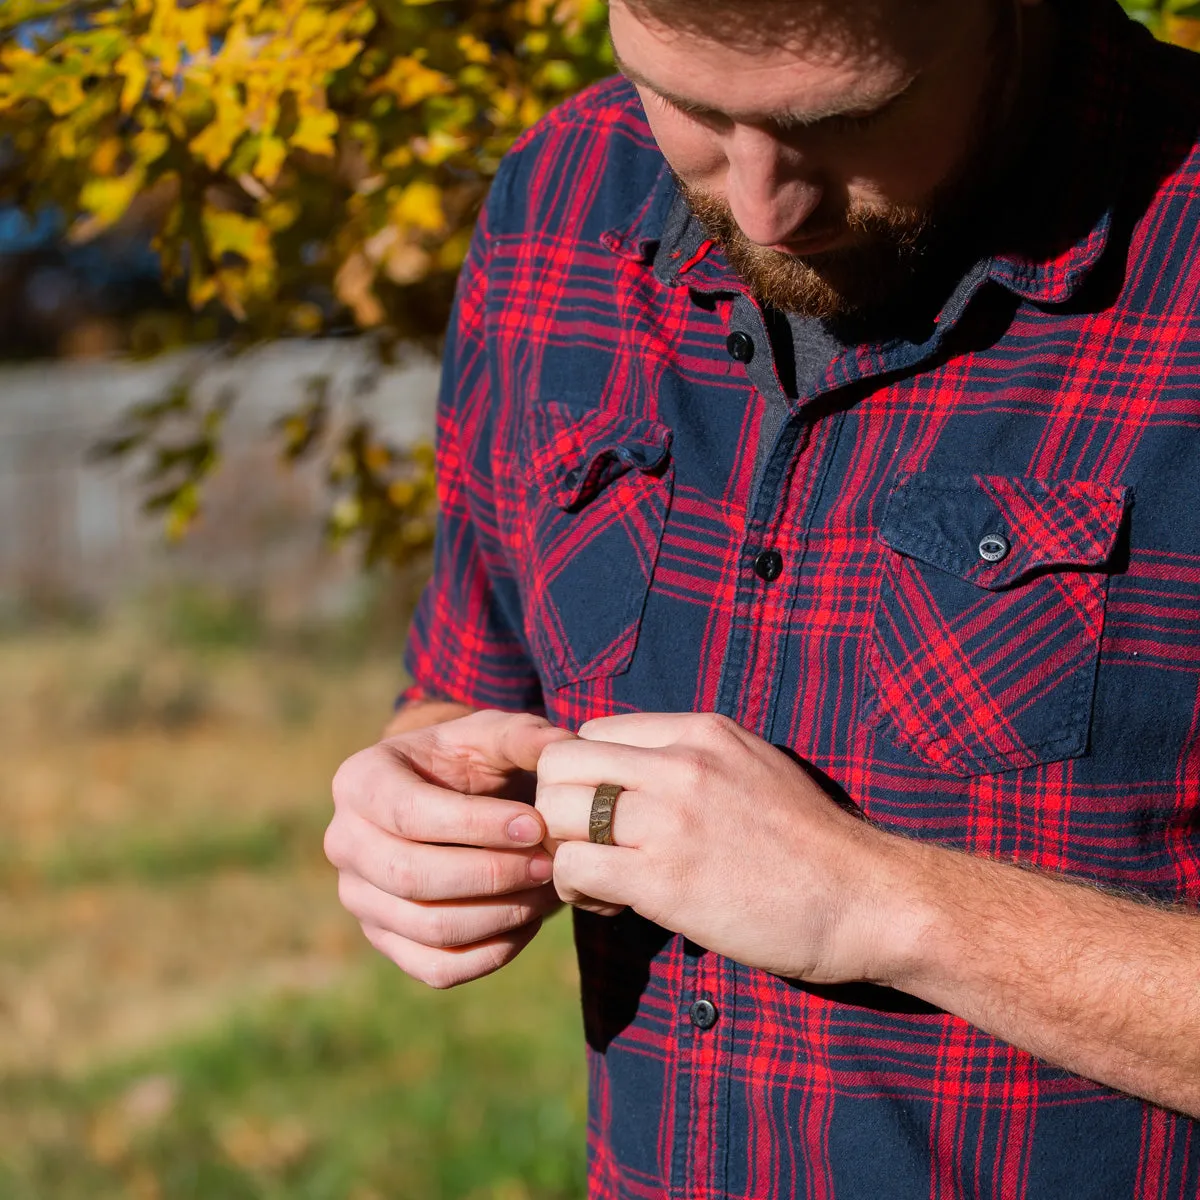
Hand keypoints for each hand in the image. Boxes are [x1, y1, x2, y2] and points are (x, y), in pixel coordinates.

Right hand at [326, 709, 574, 988]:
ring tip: (548, 888)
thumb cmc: (470, 759)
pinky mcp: (386, 940)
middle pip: (411, 877)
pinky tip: (529, 919)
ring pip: (429, 928)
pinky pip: (438, 968)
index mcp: (360, 781)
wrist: (450, 796)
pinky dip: (493, 953)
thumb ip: (525, 736)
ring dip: (501, 914)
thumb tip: (561, 749)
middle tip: (549, 864)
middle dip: (492, 875)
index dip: (476, 826)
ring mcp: (360, 898)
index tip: (536, 825)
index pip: (410, 814)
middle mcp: (345, 842)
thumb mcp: (492, 734)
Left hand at [536, 712, 914, 985]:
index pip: (593, 732)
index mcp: (701, 731)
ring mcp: (669, 818)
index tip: (604, 815)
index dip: (585, 776)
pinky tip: (610, 904)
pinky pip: (576, 867)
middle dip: (558, 808)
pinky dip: (576, 888)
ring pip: (556, 813)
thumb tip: (639, 773)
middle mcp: (679, 763)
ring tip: (595, 879)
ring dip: (562, 850)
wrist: (865, 898)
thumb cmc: (811, 844)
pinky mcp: (663, 879)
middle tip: (584, 845)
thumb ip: (694, 760)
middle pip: (560, 764)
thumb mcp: (753, 769)